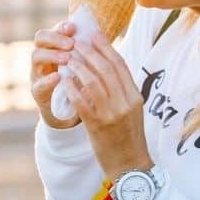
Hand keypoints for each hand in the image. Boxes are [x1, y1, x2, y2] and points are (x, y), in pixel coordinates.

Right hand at [30, 20, 78, 128]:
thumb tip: (101, 35)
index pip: (54, 30)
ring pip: (36, 56)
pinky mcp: (38, 93)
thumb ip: (88, 53)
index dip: (61, 27)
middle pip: (40, 38)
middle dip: (56, 38)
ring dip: (51, 55)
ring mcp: (38, 74)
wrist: (68, 113)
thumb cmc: (79, 84)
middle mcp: (44, 57)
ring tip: (66, 58)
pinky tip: (57, 77)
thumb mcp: (84, 67)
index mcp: (56, 47)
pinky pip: (38, 84)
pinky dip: (47, 80)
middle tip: (71, 44)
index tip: (73, 27)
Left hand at [65, 30, 152, 179]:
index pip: (120, 65)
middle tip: (77, 41)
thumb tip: (105, 65)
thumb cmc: (129, 136)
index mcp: (135, 96)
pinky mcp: (97, 125)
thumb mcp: (132, 110)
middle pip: (106, 69)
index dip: (106, 47)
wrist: (129, 166)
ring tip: (68, 57)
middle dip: (90, 52)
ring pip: (92, 82)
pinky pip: (81, 101)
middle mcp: (125, 102)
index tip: (94, 34)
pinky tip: (64, 79)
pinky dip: (71, 87)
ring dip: (78, 66)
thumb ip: (122, 89)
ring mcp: (111, 114)